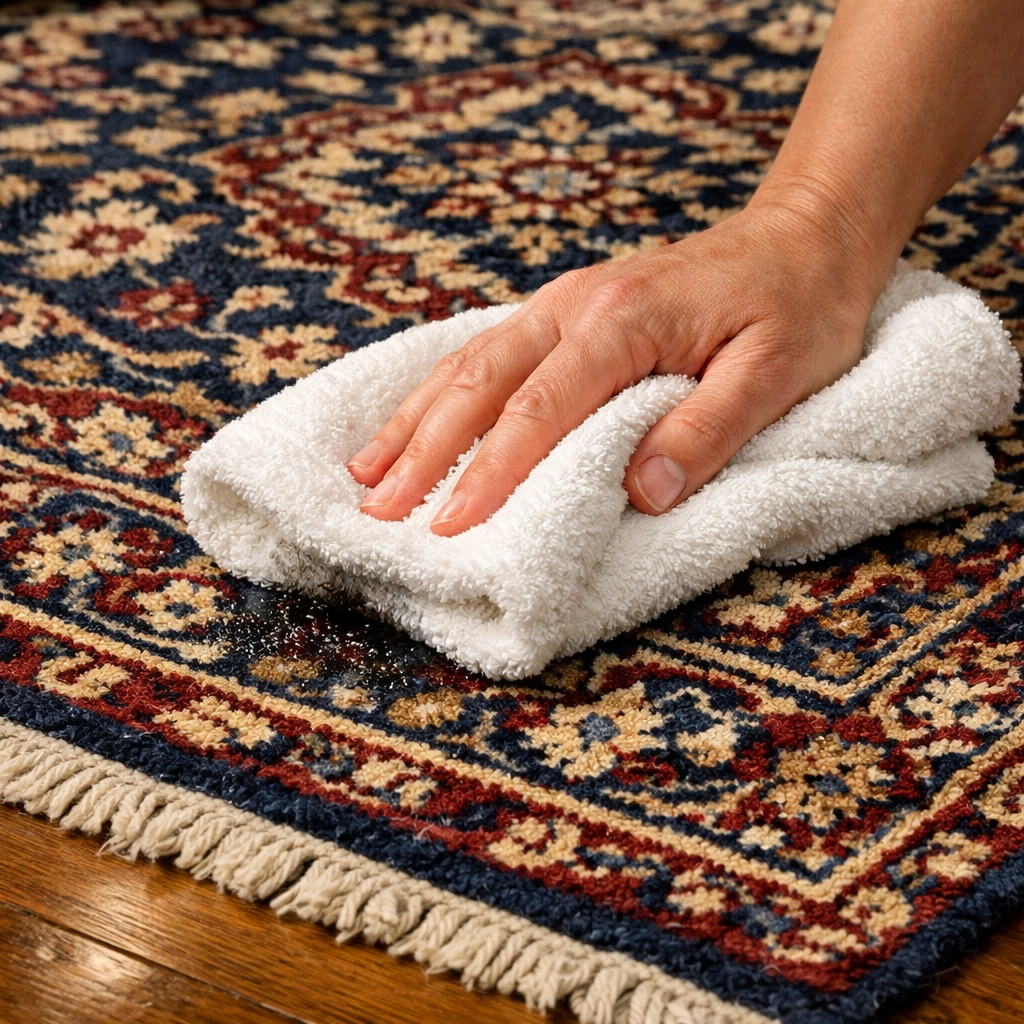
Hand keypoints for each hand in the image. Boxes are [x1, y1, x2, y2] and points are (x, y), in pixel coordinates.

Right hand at [347, 202, 877, 535]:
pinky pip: (486, 349)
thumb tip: (641, 492)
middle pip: (479, 384)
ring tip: (365, 472)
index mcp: (622, 323)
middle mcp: (576, 306)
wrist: (801, 235)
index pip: (539, 410)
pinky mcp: (564, 310)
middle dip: (423, 452)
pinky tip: (411, 418)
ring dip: (414, 419)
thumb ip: (707, 429)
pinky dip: (439, 390)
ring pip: (468, 363)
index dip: (490, 474)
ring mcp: (563, 303)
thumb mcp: (777, 372)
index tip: (448, 528)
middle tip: (376, 512)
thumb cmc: (797, 306)